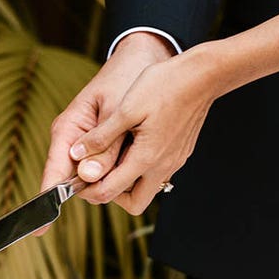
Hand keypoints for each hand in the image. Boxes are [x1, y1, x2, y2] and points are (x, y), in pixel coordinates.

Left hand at [69, 45, 220, 214]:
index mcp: (145, 158)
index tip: (77, 178)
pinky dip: (141, 169)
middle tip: (96, 173)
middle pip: (133, 203)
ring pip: (146, 188)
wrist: (202, 76)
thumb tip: (77, 155)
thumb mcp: (125, 109)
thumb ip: (101, 136)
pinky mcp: (180, 152)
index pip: (110, 192)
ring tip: (112, 156)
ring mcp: (174, 161)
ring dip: (127, 181)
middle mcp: (163, 166)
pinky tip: (132, 145)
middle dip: (111, 193)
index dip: (88, 190)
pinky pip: (158, 172)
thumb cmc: (164, 86)